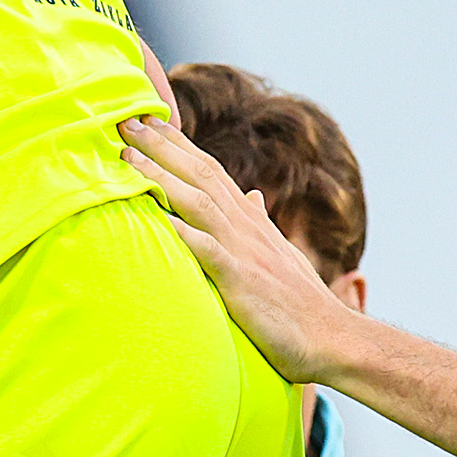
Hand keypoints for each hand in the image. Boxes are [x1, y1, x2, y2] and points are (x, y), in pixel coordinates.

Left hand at [124, 113, 347, 380]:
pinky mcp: (242, 280)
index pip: (210, 169)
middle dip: (162, 146)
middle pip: (200, 174)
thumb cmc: (298, 300)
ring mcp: (244, 250)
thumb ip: (260, 223)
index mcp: (250, 219)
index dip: (178, 144)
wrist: (330, 335)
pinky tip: (157, 221)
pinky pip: (208, 252)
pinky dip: (184, 234)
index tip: (148, 121)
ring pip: (198, 202)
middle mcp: (246, 225)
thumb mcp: (278, 253)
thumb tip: (253, 195)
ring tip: (127, 159)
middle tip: (127, 121)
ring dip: (162, 177)